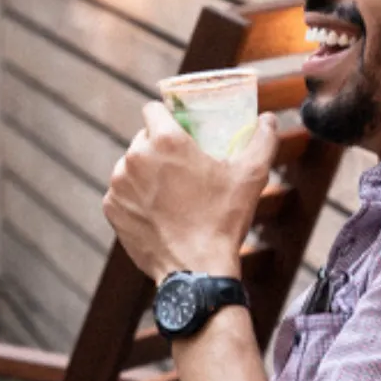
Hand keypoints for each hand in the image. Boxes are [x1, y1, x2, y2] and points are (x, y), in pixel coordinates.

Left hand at [102, 102, 278, 281]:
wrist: (196, 270)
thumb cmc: (223, 219)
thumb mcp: (251, 176)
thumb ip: (262, 140)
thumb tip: (269, 119)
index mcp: (165, 140)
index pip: (152, 109)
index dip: (165, 115)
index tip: (178, 128)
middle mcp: (135, 156)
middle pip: (143, 139)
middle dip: (158, 147)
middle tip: (181, 165)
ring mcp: (119, 183)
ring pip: (130, 165)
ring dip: (145, 172)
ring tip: (169, 191)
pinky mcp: (112, 208)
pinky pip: (122, 192)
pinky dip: (135, 197)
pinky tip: (156, 210)